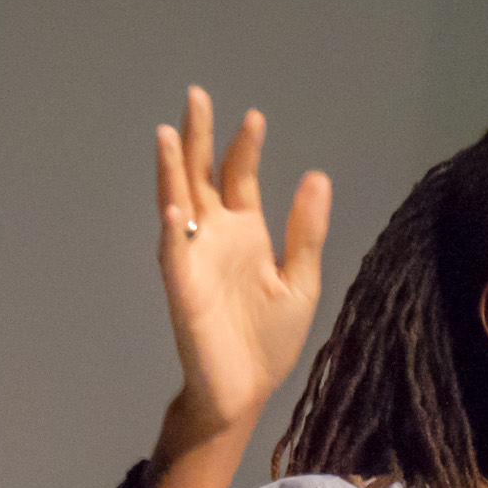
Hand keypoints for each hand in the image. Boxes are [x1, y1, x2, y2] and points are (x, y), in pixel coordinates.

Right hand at [155, 86, 331, 435]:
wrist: (246, 391)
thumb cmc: (268, 340)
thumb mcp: (300, 280)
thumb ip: (306, 231)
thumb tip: (317, 176)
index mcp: (246, 233)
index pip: (240, 178)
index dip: (244, 148)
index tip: (254, 117)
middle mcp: (215, 238)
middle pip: (201, 177)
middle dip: (199, 138)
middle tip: (196, 95)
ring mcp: (194, 260)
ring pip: (177, 205)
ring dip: (172, 172)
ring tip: (169, 134)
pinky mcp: (183, 290)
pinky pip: (173, 256)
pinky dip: (172, 232)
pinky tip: (173, 207)